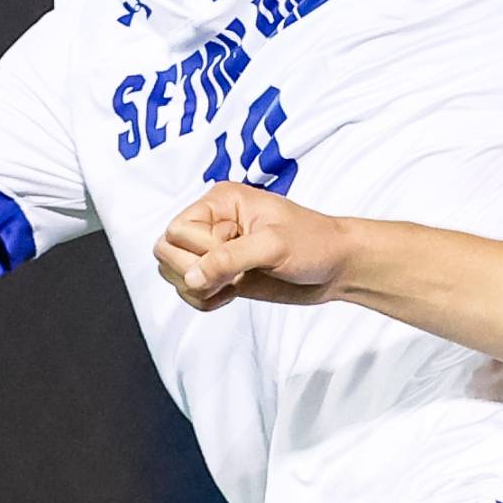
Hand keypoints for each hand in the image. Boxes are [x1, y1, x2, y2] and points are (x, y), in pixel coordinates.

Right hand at [152, 183, 352, 309]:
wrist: (337, 267)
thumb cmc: (314, 243)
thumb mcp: (273, 246)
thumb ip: (228, 259)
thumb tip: (189, 278)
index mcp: (220, 202)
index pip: (176, 230)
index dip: (199, 251)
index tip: (234, 257)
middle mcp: (211, 223)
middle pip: (165, 251)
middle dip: (192, 271)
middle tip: (230, 277)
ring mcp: (214, 251)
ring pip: (173, 273)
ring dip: (198, 289)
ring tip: (233, 285)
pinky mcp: (221, 275)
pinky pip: (189, 291)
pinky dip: (204, 300)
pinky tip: (234, 293)